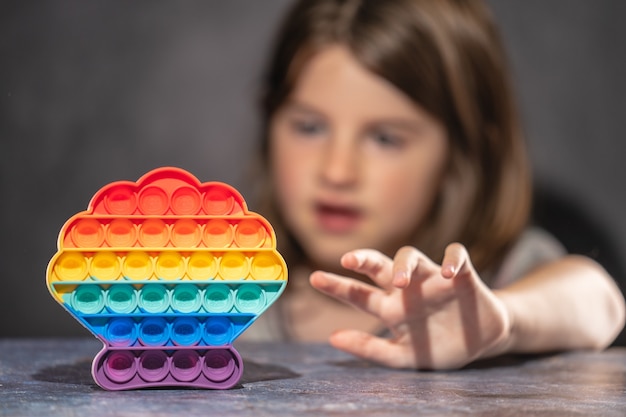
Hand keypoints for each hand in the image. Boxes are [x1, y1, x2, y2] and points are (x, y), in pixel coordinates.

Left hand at [309, 243, 511, 369]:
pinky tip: (448, 272)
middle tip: (348, 260)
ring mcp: (432, 278)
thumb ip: (370, 349)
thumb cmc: (437, 346)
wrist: (480, 343)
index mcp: (390, 306)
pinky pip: (456, 256)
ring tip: (401, 280)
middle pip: (380, 265)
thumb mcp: (403, 356)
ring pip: (412, 256)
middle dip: (364, 259)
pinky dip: (452, 259)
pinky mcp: (461, 274)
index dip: (337, 286)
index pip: (359, 293)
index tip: (314, 278)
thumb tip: (334, 338)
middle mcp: (407, 287)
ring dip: (405, 264)